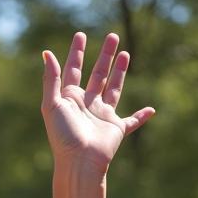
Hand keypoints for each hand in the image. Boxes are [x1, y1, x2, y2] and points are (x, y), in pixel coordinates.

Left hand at [42, 33, 154, 176]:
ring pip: (114, 89)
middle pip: (97, 75)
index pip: (73, 71)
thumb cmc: (63, 135)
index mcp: (70, 99)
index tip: (80, 35)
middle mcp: (86, 105)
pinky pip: (131, 122)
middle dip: (104, 56)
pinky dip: (141, 117)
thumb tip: (46, 53)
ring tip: (125, 53)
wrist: (79, 162)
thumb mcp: (52, 105)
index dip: (76, 53)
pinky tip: (151, 110)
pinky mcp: (116, 129)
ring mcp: (102, 116)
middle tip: (112, 36)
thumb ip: (51, 79)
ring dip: (119, 72)